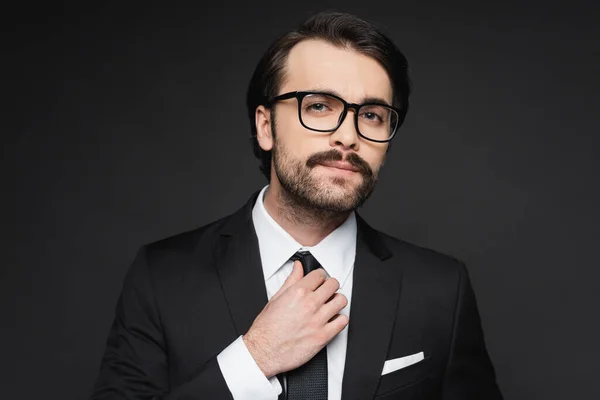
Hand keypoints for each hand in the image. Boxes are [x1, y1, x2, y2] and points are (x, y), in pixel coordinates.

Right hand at [242, 260, 348, 377]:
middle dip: (330, 286)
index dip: (320, 277)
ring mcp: (318, 320)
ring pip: (341, 301)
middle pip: (333, 284)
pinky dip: (340, 319)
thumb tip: (298, 268)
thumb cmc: (267, 328)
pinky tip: (332, 320)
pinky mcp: (323, 336)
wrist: (264, 351)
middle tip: (326, 291)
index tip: (319, 281)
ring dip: (337, 301)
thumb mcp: (276, 298)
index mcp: (298, 292)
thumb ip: (291, 280)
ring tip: (330, 305)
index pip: (320, 274)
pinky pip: (343, 321)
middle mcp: (309, 304)